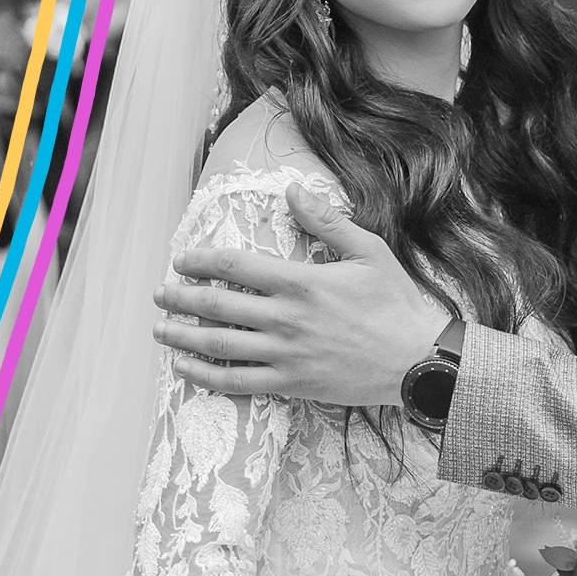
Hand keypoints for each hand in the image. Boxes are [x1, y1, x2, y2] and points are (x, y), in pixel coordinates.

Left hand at [150, 183, 451, 406]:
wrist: (417, 360)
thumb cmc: (396, 304)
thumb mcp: (368, 251)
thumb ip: (326, 221)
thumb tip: (293, 191)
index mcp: (301, 282)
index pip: (235, 265)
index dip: (201, 260)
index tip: (182, 260)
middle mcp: (285, 319)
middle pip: (216, 305)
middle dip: (180, 297)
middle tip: (159, 293)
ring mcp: (285, 355)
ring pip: (218, 345)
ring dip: (182, 336)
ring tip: (160, 329)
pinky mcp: (291, 384)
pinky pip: (236, 382)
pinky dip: (205, 377)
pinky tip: (186, 369)